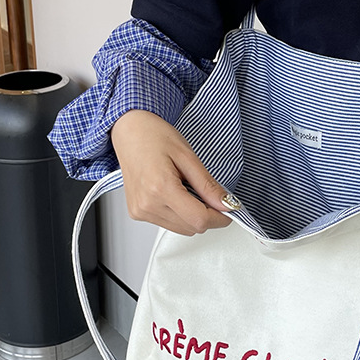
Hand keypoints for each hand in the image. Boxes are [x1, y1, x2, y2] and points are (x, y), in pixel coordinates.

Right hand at [110, 109, 232, 235]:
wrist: (129, 131)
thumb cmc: (153, 136)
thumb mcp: (188, 156)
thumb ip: (207, 185)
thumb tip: (226, 204)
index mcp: (160, 188)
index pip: (199, 219)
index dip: (220, 218)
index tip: (230, 210)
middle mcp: (147, 204)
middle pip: (192, 228)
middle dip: (208, 214)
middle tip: (208, 193)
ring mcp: (140, 211)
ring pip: (182, 229)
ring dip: (193, 215)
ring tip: (186, 188)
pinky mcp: (137, 214)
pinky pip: (168, 223)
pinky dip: (180, 214)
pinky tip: (175, 193)